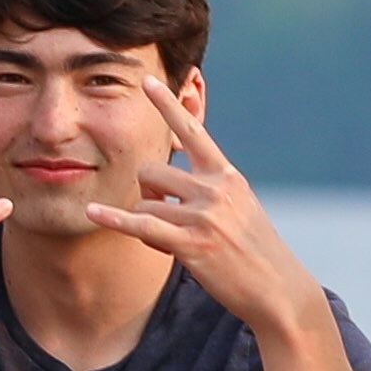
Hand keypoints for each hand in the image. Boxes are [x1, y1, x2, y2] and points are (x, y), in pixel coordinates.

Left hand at [91, 107, 314, 337]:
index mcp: (227, 175)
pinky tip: (92, 213)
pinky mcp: (191, 244)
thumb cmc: (255, 250)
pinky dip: (115, 220)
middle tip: (164, 217)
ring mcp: (204, 216)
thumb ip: (209, 187)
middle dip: (146, 192)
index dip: (168, 105)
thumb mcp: (240, 207)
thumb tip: (162, 184)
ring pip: (145, 203)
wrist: (278, 289)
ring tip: (173, 241)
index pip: (194, 131)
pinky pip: (141, 225)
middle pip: (151, 172)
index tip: (147, 81)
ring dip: (147, 221)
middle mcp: (215, 188)